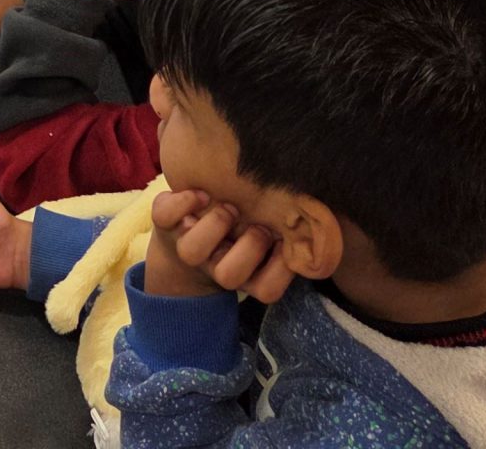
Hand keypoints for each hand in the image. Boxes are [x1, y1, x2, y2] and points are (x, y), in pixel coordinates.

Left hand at [143, 188, 295, 303]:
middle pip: (229, 276)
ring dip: (216, 223)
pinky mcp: (164, 222)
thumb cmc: (242, 226)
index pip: (267, 291)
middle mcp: (214, 265)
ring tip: (228, 207)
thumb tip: (321, 222)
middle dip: (250, 245)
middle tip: (256, 224)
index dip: (279, 269)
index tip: (284, 243)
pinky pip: (165, 214)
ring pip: (192, 250)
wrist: (186, 227)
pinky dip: (183, 200)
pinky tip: (201, 194)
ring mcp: (186, 245)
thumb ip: (296, 231)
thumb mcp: (272, 233)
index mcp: (244, 273)